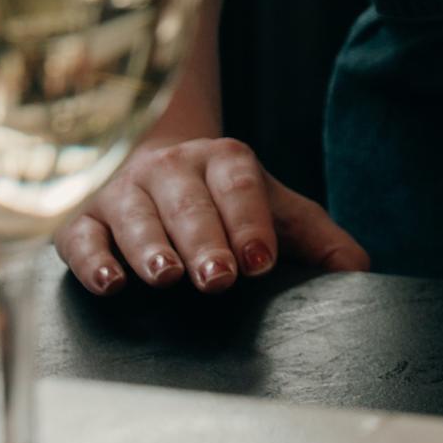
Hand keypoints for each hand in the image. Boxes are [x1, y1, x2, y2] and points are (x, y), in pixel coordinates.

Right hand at [59, 136, 367, 297]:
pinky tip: (109, 283)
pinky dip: (92, 259)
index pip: (239, 184)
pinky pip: (82, 236)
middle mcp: (172, 167)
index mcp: (224, 159)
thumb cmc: (225, 199)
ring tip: (165, 278)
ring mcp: (124, 190)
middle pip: (188, 202)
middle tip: (218, 278)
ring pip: (135, 216)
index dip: (250, 221)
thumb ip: (317, 238)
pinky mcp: (83, 217)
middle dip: (205, 240)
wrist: (156, 161)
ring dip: (150, 248)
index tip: (261, 262)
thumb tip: (360, 272)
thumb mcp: (274, 209)